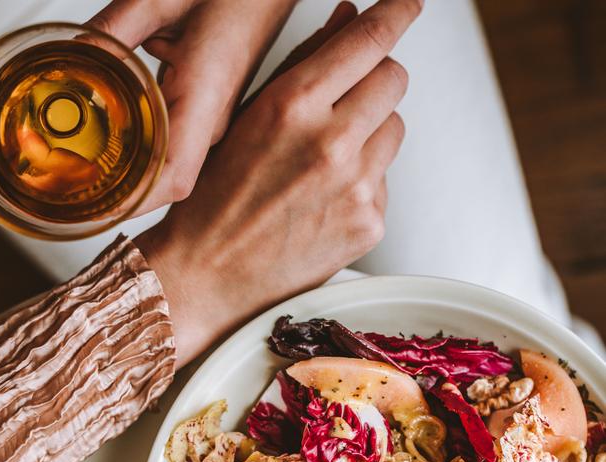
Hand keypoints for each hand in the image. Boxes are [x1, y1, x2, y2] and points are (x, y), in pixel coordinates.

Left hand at [87, 0, 296, 209]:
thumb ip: (113, 29)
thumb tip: (72, 59)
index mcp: (205, 97)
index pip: (175, 177)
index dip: (139, 202)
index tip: (103, 210)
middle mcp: (212, 121)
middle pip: (168, 183)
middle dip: (127, 198)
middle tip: (81, 197)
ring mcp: (212, 122)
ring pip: (170, 169)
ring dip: (135, 178)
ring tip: (89, 179)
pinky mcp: (208, 115)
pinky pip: (174, 148)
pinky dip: (144, 154)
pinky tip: (115, 147)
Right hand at [136, 0, 421, 366]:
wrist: (210, 277)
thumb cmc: (215, 200)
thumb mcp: (246, 119)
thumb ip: (303, 64)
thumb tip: (348, 19)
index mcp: (293, 106)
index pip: (368, 40)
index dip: (394, 14)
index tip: (408, 4)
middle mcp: (331, 143)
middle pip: (393, 79)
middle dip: (375, 79)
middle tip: (348, 98)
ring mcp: (356, 187)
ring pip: (394, 130)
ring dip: (370, 134)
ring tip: (323, 163)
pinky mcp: (369, 224)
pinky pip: (384, 181)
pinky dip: (363, 184)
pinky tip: (324, 202)